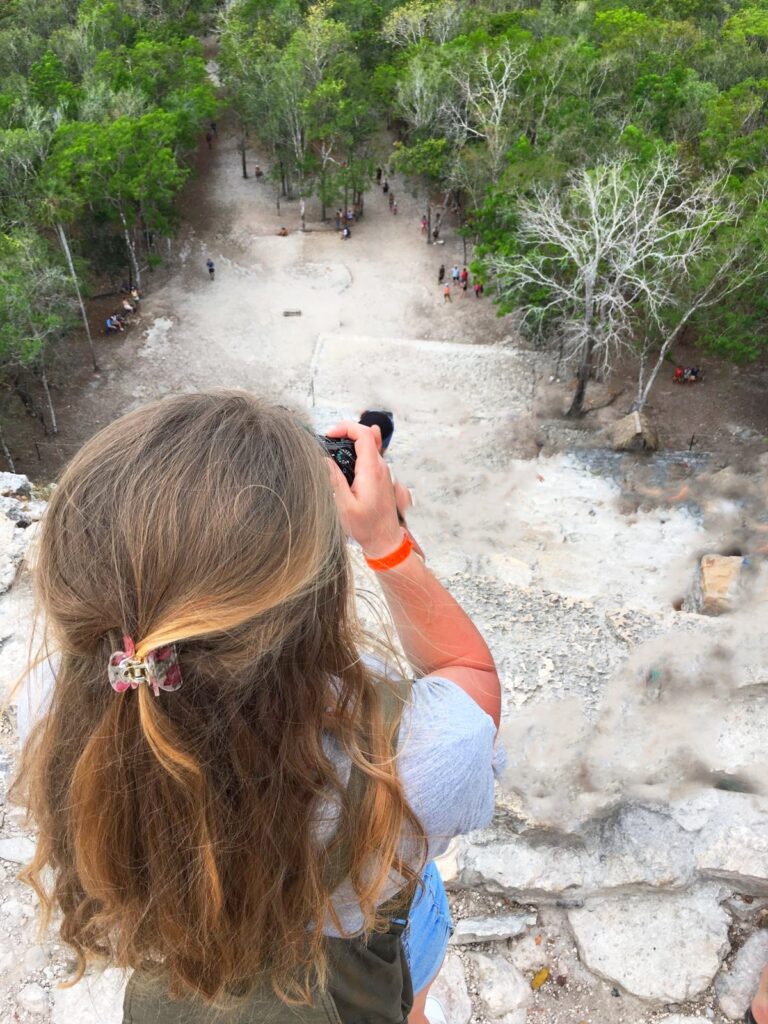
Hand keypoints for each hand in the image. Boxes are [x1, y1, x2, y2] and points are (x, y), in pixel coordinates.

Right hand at [325, 420, 402, 558]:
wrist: (385, 540)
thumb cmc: (367, 527)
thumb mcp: (344, 506)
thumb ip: (334, 480)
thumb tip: (323, 460)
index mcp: (372, 470)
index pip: (364, 433)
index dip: (345, 428)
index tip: (329, 435)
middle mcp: (381, 467)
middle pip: (366, 435)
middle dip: (345, 433)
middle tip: (328, 443)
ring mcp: (383, 471)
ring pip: (368, 445)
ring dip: (350, 443)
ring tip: (333, 453)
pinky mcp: (381, 477)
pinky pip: (370, 455)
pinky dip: (356, 452)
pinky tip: (345, 460)